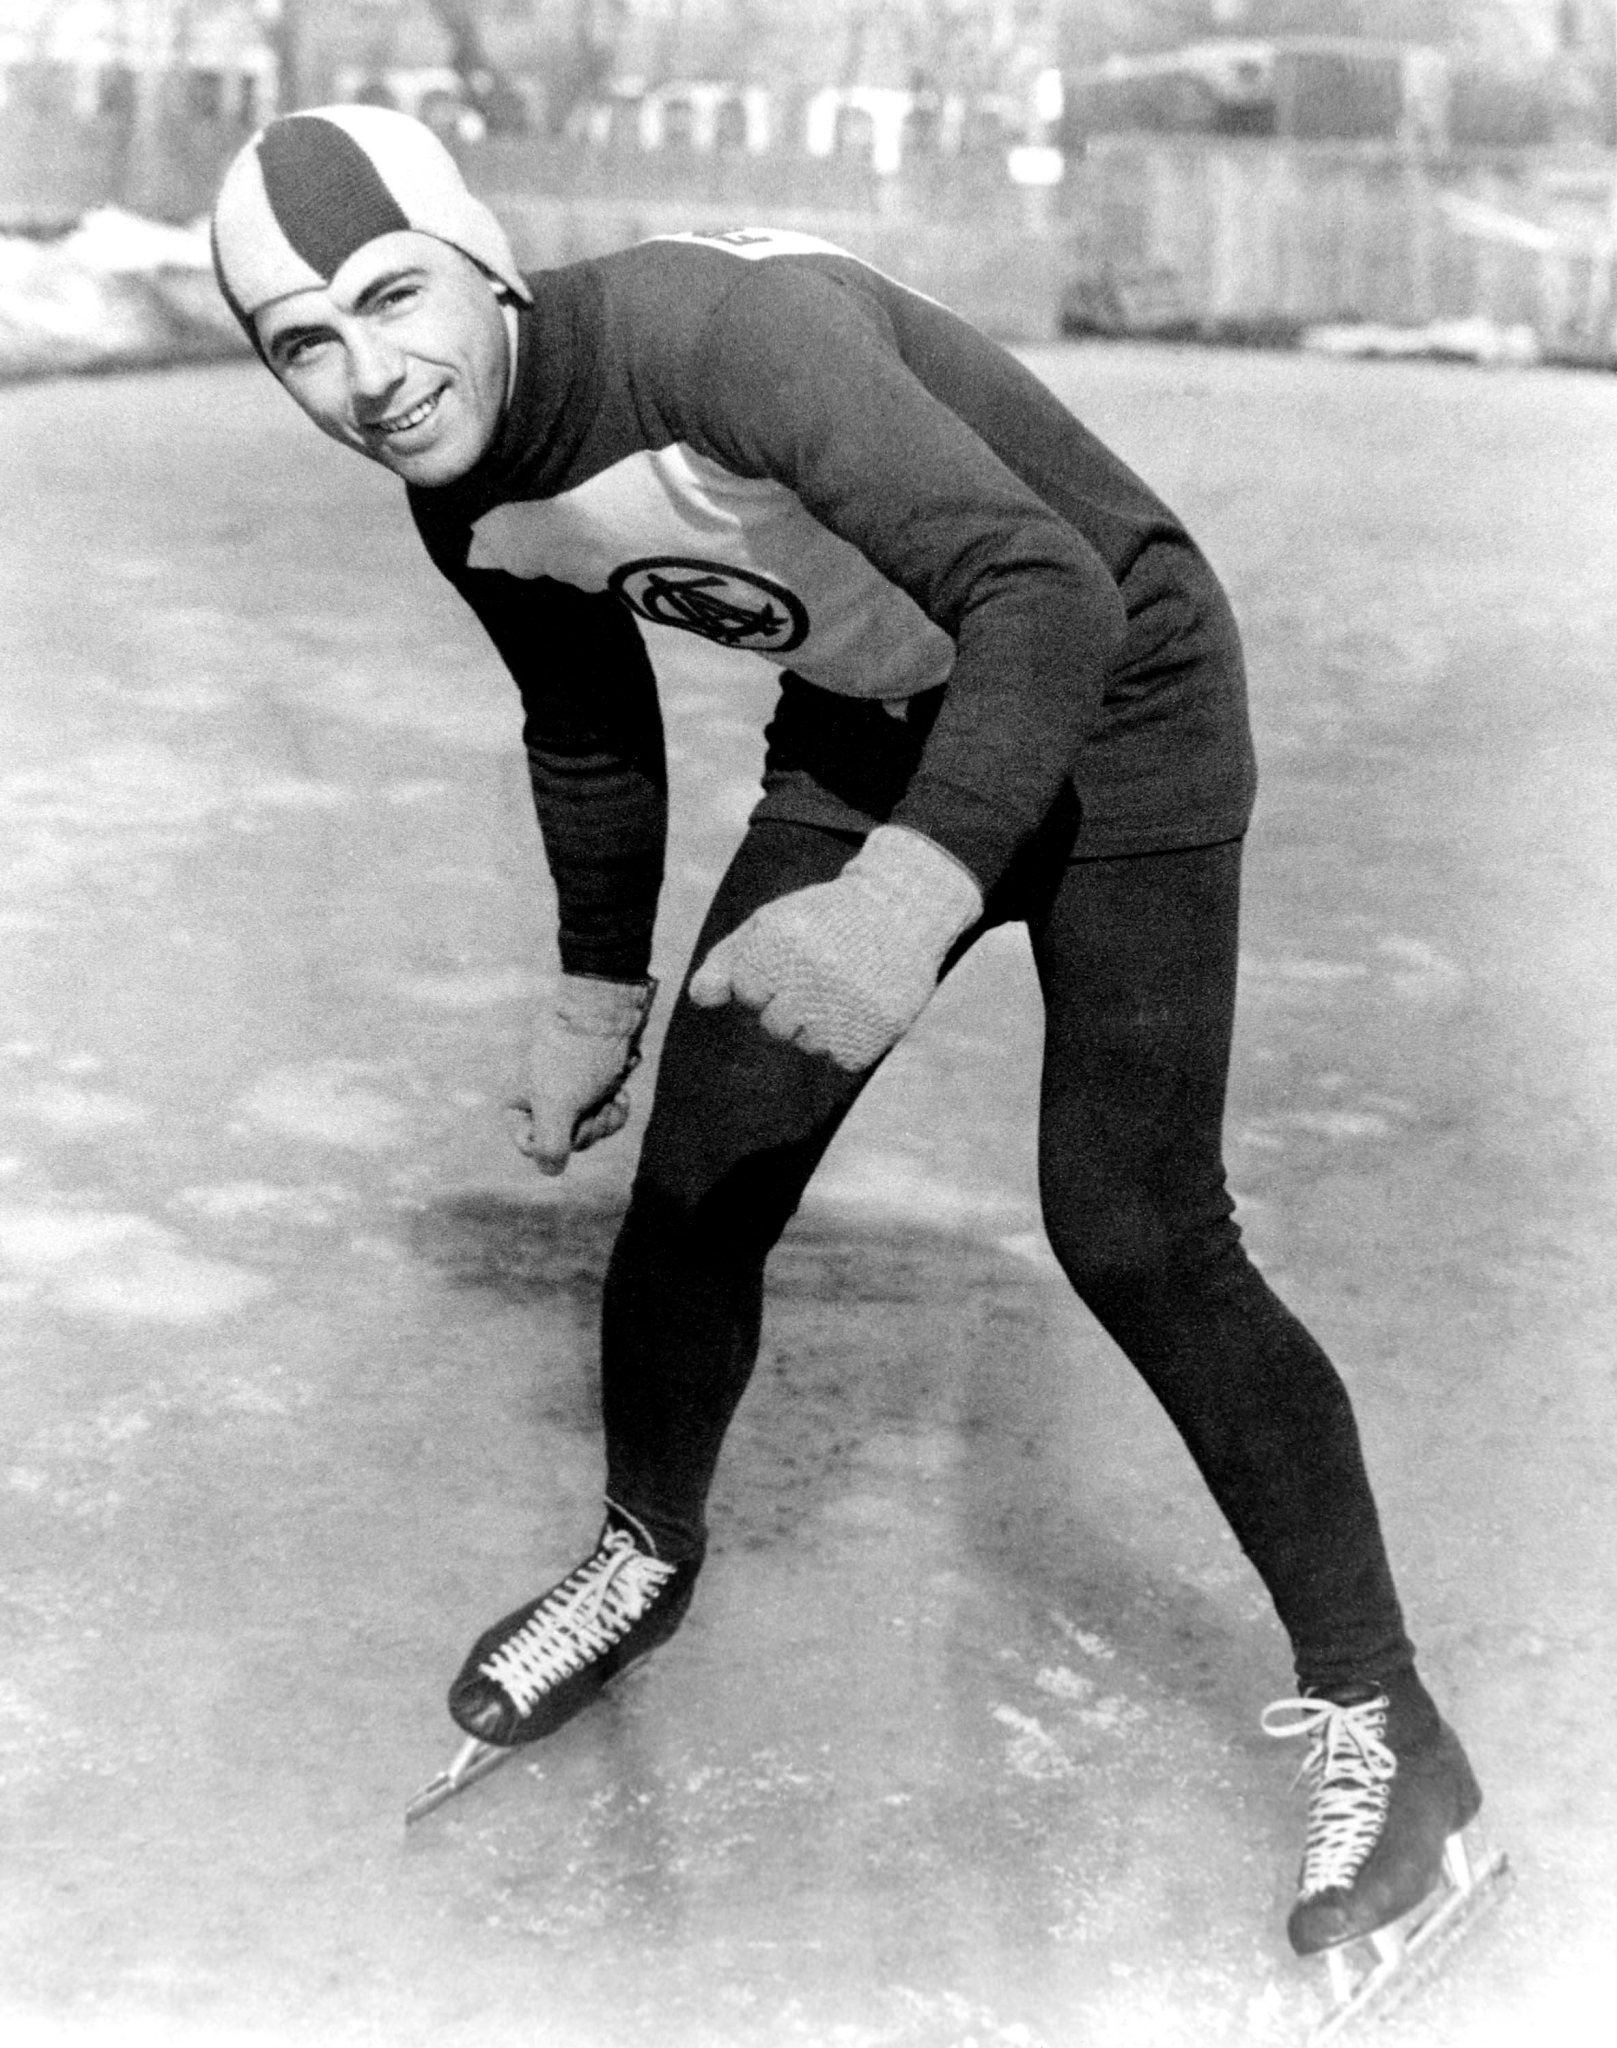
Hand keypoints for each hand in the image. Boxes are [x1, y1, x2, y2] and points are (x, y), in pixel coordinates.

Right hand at [509, 975, 655, 1175]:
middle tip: (591, 1102)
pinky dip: (616, 1107)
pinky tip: (619, 1089)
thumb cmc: (577, 1056)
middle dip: (587, 1127)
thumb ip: (549, 1144)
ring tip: (607, 1092)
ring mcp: (569, 1095)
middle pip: (566, 1143)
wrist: (608, 1009)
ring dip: (605, 1117)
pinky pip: (606, 1116)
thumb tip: (550, 1169)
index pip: (531, 1148)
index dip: (555, 1142)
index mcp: (518, 1102)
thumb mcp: (558, 1105)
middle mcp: (540, 1100)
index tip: (566, 1120)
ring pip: (590, 1132)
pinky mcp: (594, 1088)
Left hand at [687, 825, 981, 1070]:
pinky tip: (863, 1004)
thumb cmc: (825, 918)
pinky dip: (851, 1037)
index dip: (768, 975)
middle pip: (775, 1025)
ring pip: (809, 1043)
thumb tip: (698, 999)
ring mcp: (846, 1004)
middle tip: (822, 972)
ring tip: (846, 985)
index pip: (748, 991)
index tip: (794, 953)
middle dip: (792, 1004)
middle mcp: (811, 976)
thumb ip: (727, 960)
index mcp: (779, 944)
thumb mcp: (771, 923)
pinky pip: (843, 1057)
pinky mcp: (877, 1027)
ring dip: (822, 1023)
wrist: (903, 907)